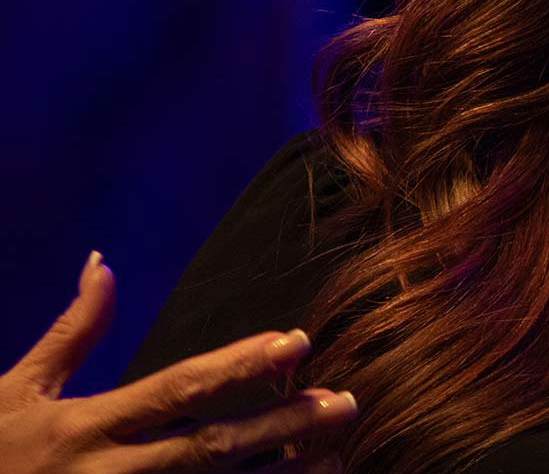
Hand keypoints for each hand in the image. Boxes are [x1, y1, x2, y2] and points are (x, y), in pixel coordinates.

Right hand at [0, 253, 356, 472]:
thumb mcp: (16, 391)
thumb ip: (71, 332)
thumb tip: (102, 263)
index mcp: (84, 426)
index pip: (176, 388)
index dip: (239, 366)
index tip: (298, 341)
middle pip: (208, 449)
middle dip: (280, 426)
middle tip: (346, 402)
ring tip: (336, 455)